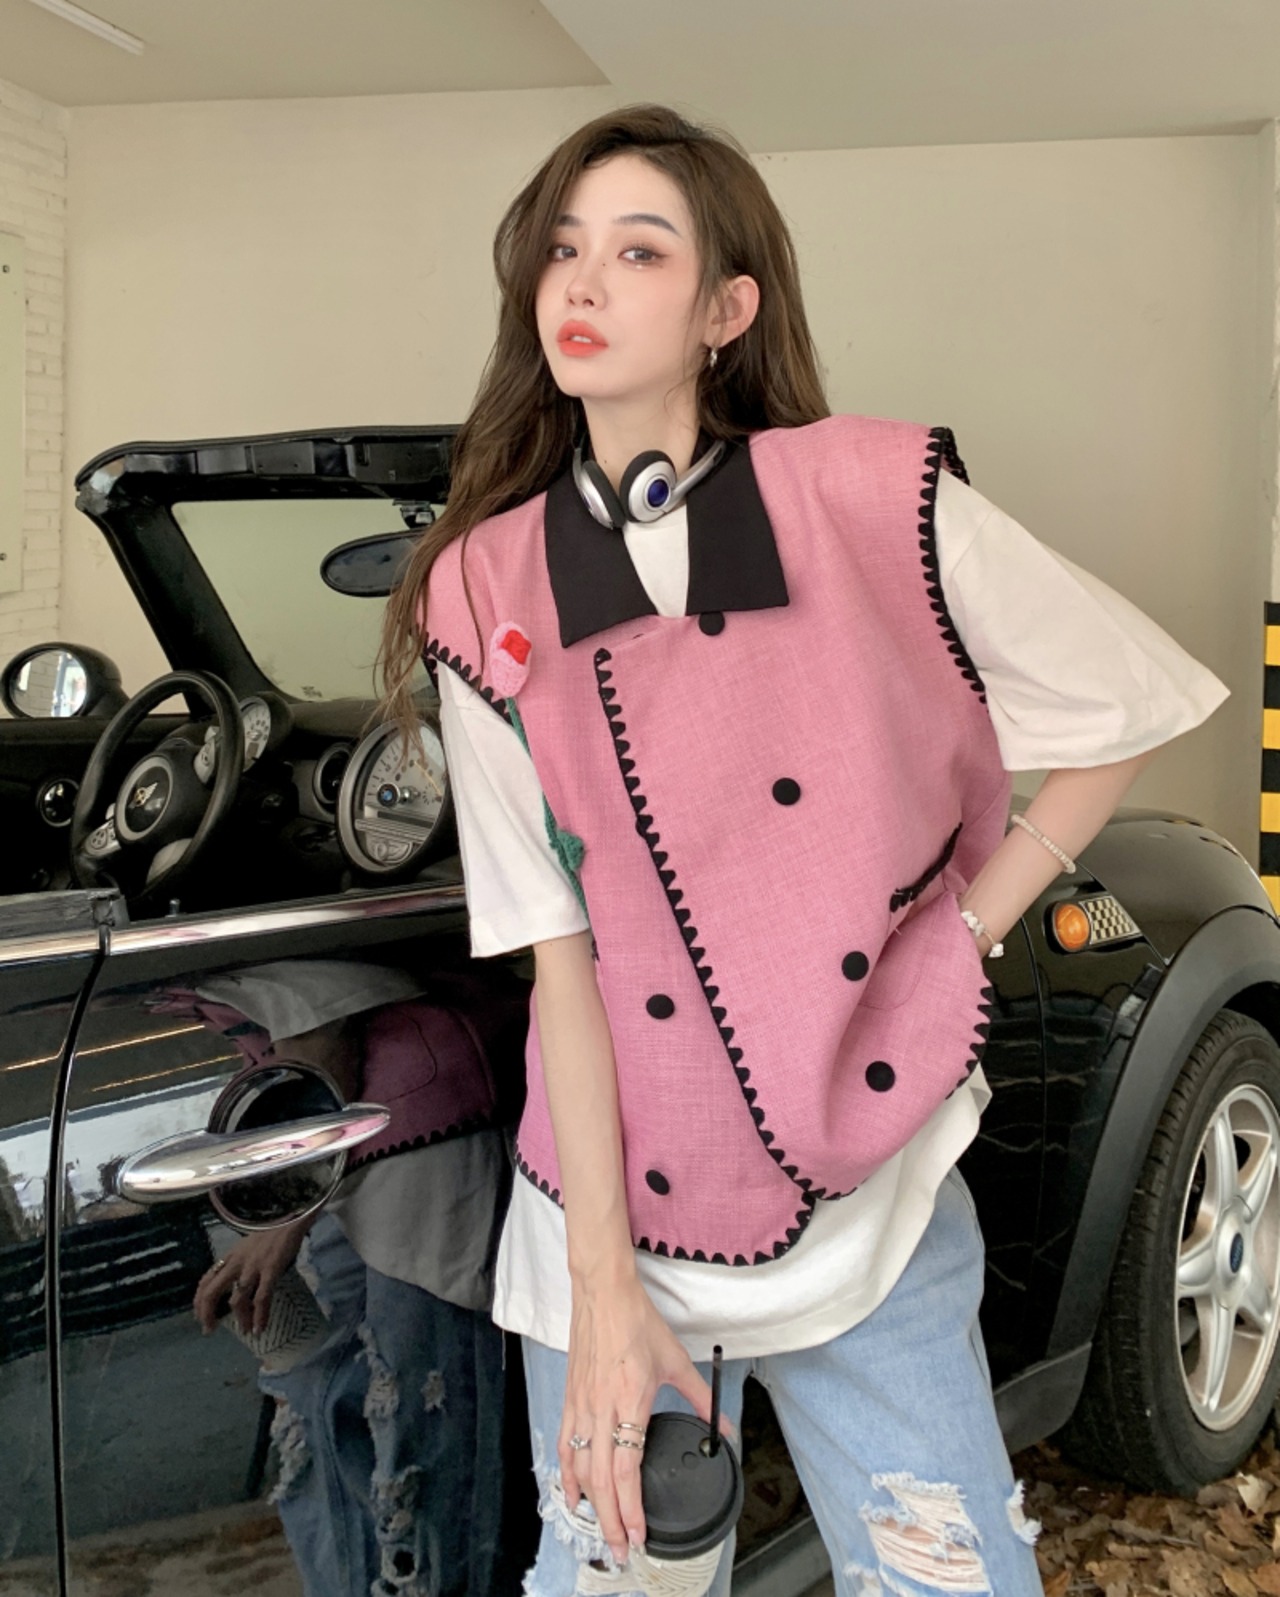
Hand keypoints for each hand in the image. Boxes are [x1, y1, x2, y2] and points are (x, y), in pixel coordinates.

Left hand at [192, 1215, 313, 1335]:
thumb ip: (240, 1262)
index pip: (206, 1280)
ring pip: (237, 1299)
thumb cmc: (272, 1230)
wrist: (291, 1215)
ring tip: (247, 1331)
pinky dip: (260, 1316)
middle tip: (210, 1330)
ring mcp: (253, 1266)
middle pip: (212, 1291)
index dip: (199, 1301)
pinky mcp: (271, 1269)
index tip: (200, 1317)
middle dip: (207, 1314)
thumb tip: (237, 1283)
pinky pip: (262, 1297)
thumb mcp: (248, 1245)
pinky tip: (261, 1327)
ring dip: (241, 1319)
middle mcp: (236, 1262)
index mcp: (231, 1256)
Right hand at [559, 1274, 730, 1565]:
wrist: (603, 1293)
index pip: (626, 1469)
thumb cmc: (638, 1323)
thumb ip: (701, 1399)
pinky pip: (567, 1445)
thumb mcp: (677, 1361)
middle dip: (611, 1521)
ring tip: (602, 1532)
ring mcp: (582, 1405)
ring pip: (581, 1468)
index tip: (639, 1534)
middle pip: (601, 1480)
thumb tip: (722, 1429)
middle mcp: (601, 1408)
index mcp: (629, 1401)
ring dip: (590, 1506)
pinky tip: (573, 1495)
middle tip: (621, 1550)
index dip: (631, 1507)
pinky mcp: (571, 1398)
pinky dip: (568, 1475)